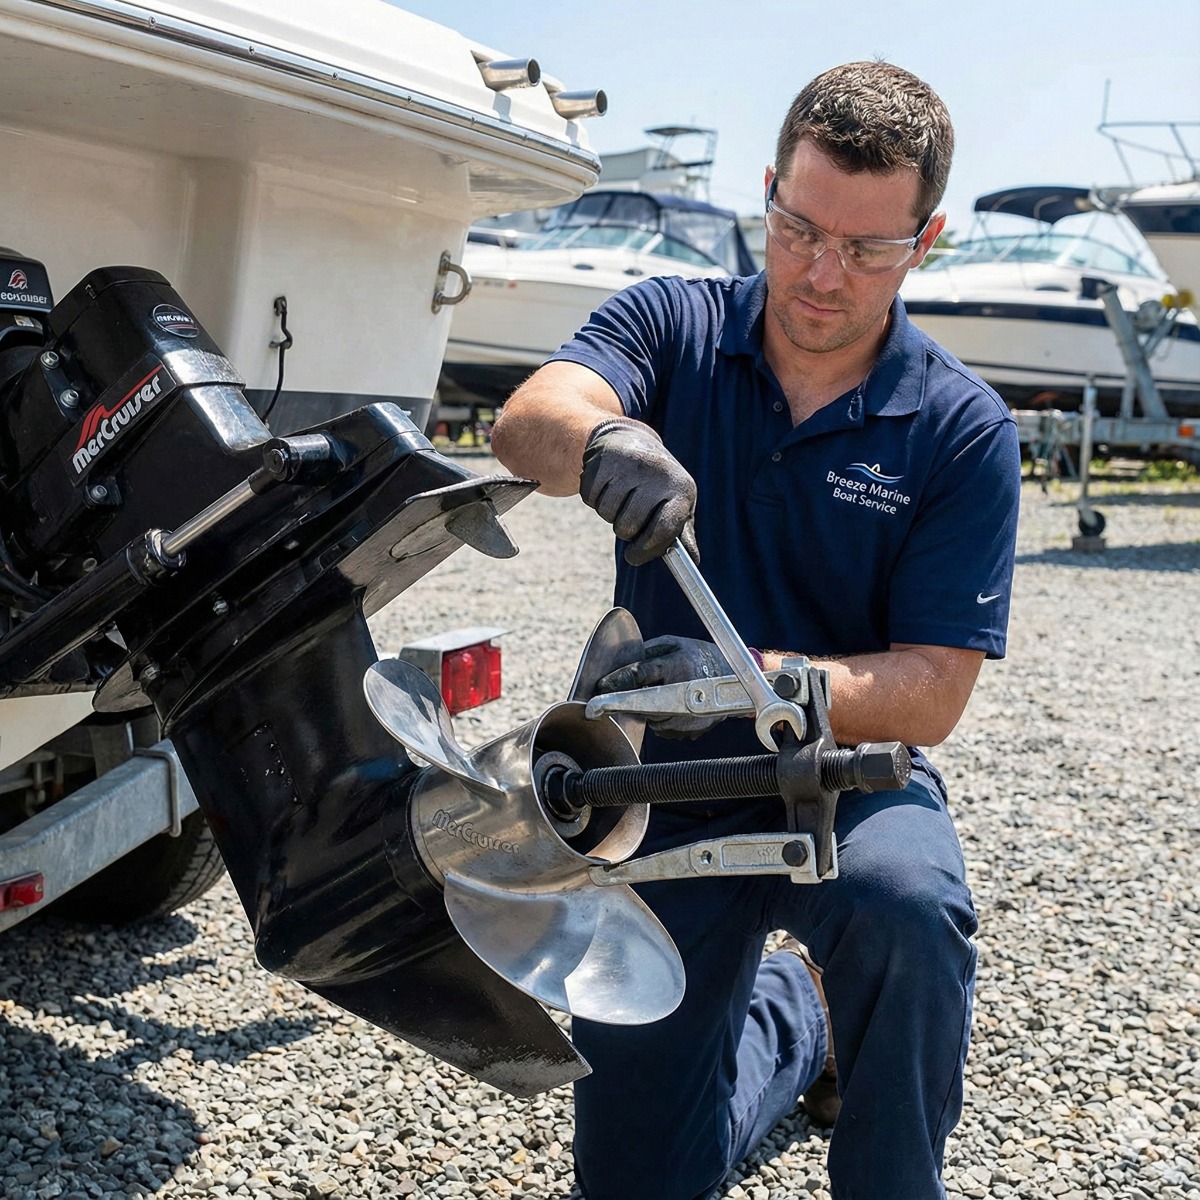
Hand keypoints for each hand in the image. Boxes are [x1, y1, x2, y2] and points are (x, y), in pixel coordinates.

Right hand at [579, 418, 697, 564]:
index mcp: (681, 488)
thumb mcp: (676, 504)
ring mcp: (629, 464)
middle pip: (628, 526)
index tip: (634, 556)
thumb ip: (681, 534)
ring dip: (609, 514)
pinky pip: (590, 498)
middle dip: (625, 530)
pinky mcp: (603, 460)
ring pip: (607, 514)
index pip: (664, 528)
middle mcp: (657, 473)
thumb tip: (693, 561)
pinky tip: (607, 485)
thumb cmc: (657, 485)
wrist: (629, 441)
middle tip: (629, 517)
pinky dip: (594, 499)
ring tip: (621, 497)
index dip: (647, 548)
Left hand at [594, 635, 729, 738]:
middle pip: (641, 703)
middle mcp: (683, 691)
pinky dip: (662, 719)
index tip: (600, 687)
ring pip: (652, 719)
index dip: (617, 681)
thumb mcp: (672, 643)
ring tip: (663, 694)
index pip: (639, 674)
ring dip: (648, 710)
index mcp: (676, 665)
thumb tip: (618, 665)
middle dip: (630, 700)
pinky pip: (665, 728)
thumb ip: (645, 652)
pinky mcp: (693, 729)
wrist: (733, 677)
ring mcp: (689, 714)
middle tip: (629, 692)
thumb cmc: (697, 656)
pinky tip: (673, 706)